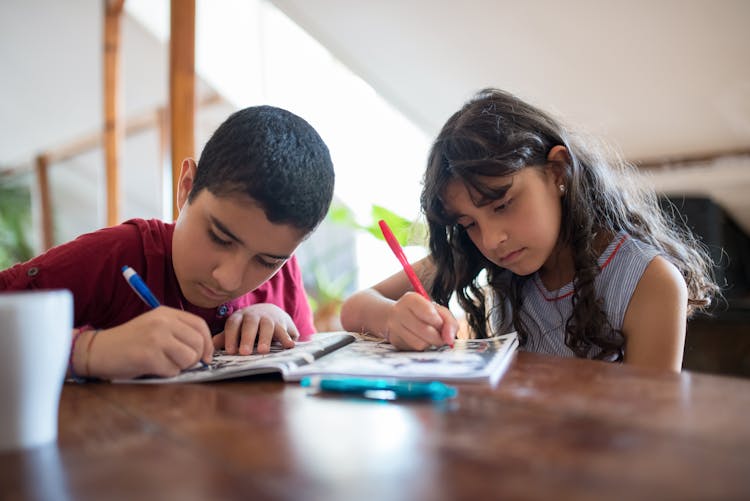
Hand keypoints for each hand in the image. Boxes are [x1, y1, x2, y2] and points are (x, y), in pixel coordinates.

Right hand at [84, 307, 212, 379]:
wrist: (97, 350)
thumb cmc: (128, 342)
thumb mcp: (154, 327)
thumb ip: (178, 332)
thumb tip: (206, 351)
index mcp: (166, 313)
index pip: (200, 325)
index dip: (207, 343)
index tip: (206, 356)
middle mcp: (163, 322)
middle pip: (198, 343)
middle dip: (195, 358)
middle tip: (181, 363)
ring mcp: (156, 338)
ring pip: (189, 358)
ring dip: (180, 366)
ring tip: (163, 363)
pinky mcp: (149, 356)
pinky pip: (173, 370)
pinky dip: (166, 373)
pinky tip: (152, 368)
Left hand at [213, 303, 298, 354]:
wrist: (271, 312)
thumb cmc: (249, 326)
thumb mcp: (236, 329)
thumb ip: (225, 338)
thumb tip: (208, 349)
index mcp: (240, 317)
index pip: (233, 324)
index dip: (231, 337)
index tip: (230, 351)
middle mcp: (255, 316)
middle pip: (250, 324)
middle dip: (247, 337)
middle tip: (245, 352)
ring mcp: (270, 318)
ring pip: (268, 326)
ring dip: (265, 338)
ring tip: (263, 351)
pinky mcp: (284, 324)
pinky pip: (286, 330)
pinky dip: (287, 337)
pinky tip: (289, 346)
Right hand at [386, 292, 457, 350]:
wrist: (394, 317)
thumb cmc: (421, 312)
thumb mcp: (436, 309)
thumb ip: (448, 320)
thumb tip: (450, 339)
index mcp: (411, 299)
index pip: (429, 312)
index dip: (439, 322)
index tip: (440, 324)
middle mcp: (399, 312)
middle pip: (426, 330)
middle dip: (438, 336)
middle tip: (440, 334)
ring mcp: (394, 328)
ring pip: (420, 343)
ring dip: (430, 343)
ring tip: (429, 336)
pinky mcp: (395, 342)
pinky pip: (414, 350)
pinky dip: (422, 346)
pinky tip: (420, 339)